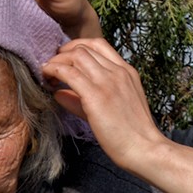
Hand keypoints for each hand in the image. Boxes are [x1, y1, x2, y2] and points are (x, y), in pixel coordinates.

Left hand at [41, 38, 192, 192]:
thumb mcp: (112, 109)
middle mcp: (118, 71)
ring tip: (47, 74)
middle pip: (83, 47)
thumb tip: (59, 93)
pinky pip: (68, 73)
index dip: (76, 46)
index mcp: (126, 71)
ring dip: (56, 61)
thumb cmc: (131, 135)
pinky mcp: (96, 95)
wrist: (145, 148)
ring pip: (75, 56)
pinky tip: (47, 80)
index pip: (98, 44)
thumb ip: (84, 100)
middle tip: (51, 67)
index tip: (64, 57)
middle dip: (62, 53)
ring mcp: (108, 81)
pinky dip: (54, 71)